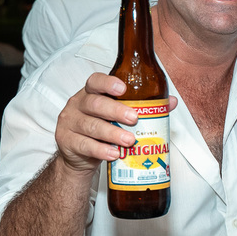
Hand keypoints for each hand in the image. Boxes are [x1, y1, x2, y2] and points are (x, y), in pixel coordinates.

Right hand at [53, 74, 177, 175]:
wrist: (80, 154)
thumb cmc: (102, 128)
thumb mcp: (118, 115)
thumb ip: (143, 107)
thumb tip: (170, 102)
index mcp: (91, 93)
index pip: (95, 81)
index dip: (108, 83)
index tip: (123, 88)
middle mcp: (78, 104)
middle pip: (95, 103)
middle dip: (116, 110)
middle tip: (134, 118)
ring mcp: (70, 123)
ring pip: (90, 126)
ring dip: (112, 133)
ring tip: (129, 141)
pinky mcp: (66, 141)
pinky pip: (84, 145)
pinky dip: (101, 150)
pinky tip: (114, 154)